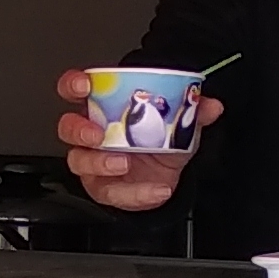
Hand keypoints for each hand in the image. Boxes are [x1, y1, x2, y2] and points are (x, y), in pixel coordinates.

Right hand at [53, 68, 221, 211]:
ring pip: (79, 161)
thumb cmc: (159, 145)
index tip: (84, 85)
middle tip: (98, 134)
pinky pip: (112, 192)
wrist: (165, 180)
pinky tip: (156, 189)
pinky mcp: (103, 188)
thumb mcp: (178, 125)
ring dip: (100, 162)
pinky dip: (136, 193)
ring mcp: (92, 162)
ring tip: (124, 163)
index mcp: (103, 109)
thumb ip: (193, 112)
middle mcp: (91, 134)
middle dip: (79, 129)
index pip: (75, 90)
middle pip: (68, 127)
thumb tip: (210, 105)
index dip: (73, 85)